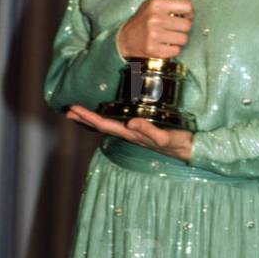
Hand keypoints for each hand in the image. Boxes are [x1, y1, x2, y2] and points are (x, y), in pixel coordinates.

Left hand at [65, 104, 192, 161]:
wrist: (190, 149)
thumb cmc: (178, 143)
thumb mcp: (165, 137)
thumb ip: (149, 131)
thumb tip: (131, 122)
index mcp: (131, 133)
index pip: (104, 124)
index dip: (87, 117)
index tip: (73, 108)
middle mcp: (129, 133)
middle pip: (101, 125)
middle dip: (84, 118)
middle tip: (68, 108)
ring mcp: (134, 132)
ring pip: (108, 124)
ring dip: (92, 118)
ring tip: (80, 111)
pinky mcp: (141, 128)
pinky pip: (119, 122)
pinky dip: (108, 116)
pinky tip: (106, 112)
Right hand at [117, 0, 196, 59]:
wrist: (126, 39)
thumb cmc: (144, 20)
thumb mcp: (156, 4)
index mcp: (155, 4)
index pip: (186, 6)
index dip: (188, 12)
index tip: (183, 15)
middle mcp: (154, 18)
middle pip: (187, 25)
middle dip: (183, 28)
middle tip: (175, 27)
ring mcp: (153, 35)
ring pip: (183, 39)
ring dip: (179, 39)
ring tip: (169, 37)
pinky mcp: (153, 50)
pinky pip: (176, 50)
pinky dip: (173, 49)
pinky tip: (164, 45)